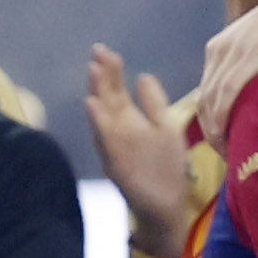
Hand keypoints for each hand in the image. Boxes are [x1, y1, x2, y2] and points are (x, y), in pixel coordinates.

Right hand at [84, 46, 196, 257]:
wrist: (164, 206)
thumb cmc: (163, 169)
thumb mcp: (164, 129)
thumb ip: (154, 103)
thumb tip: (143, 75)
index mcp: (130, 121)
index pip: (117, 91)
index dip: (112, 71)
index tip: (106, 51)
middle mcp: (119, 132)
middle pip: (109, 98)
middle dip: (103, 76)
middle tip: (97, 51)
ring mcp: (116, 148)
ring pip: (103, 116)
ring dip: (97, 94)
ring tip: (93, 70)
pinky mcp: (118, 163)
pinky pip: (106, 141)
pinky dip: (99, 123)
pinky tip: (93, 106)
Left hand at [189, 0, 257, 144]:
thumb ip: (251, 64)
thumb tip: (254, 94)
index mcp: (219, 47)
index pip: (205, 92)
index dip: (209, 122)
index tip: (223, 143)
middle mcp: (221, 48)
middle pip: (204, 100)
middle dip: (210, 132)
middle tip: (226, 156)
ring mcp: (235, 50)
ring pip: (212, 101)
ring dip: (216, 132)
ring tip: (230, 154)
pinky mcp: (252, 55)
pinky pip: (227, 93)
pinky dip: (223, 119)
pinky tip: (228, 137)